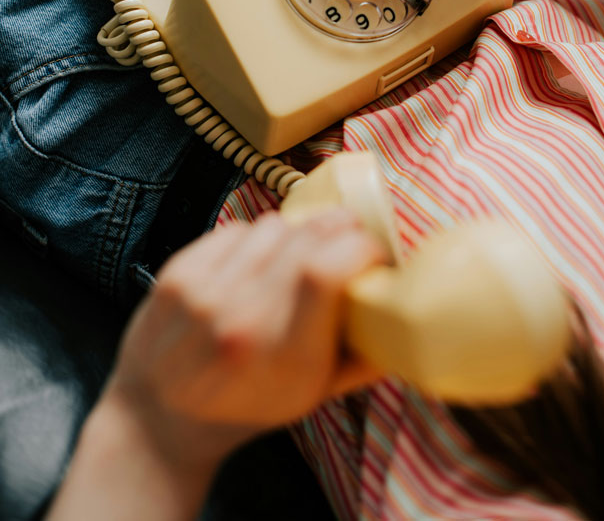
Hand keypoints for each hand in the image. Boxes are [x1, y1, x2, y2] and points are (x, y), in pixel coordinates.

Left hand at [107, 209, 386, 466]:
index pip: (326, 271)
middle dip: (340, 227)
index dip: (360, 248)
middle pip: (306, 237)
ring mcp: (204, 293)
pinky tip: (254, 262)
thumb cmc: (247, 407)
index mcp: (283, 356)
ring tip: (295, 257)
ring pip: (273, 225)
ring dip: (297, 233)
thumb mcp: (313, 397)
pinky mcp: (176, 274)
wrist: (159, 416)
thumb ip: (363, 360)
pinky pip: (236, 228)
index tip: (373, 254)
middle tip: (348, 240)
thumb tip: (405, 317)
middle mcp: (241, 319)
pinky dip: (255, 237)